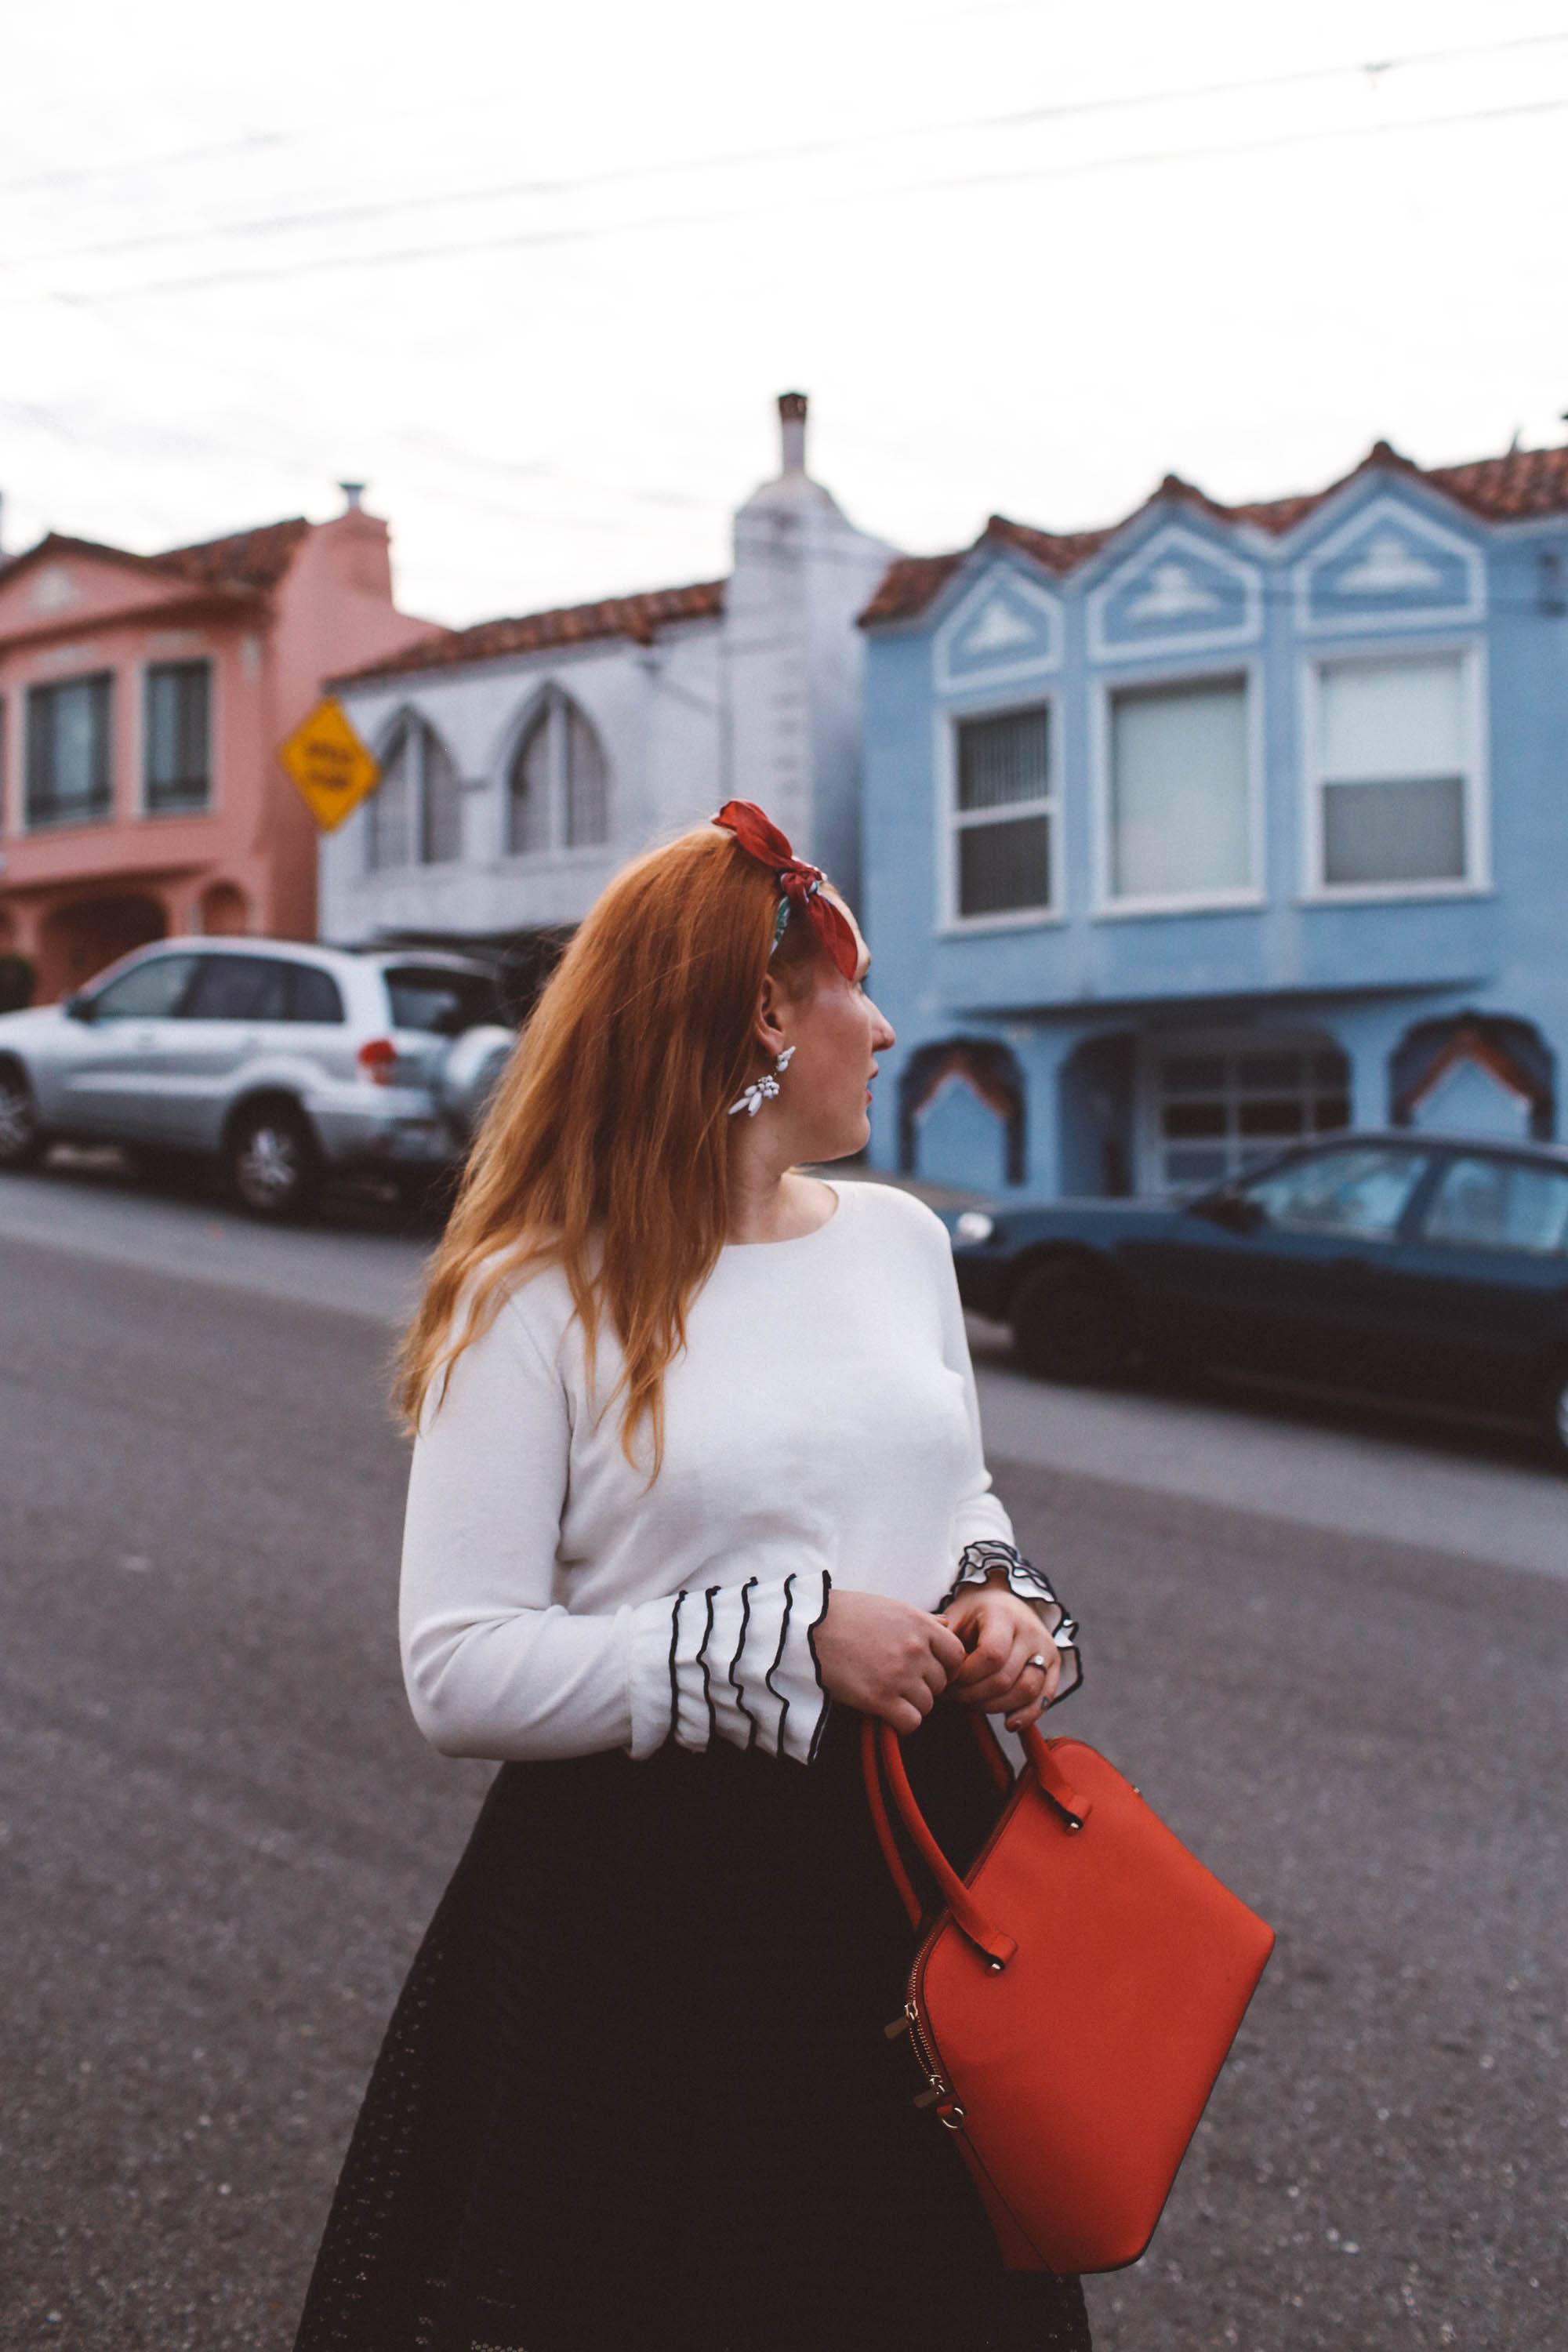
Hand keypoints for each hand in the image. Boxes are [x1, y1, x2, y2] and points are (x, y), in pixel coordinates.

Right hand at [812, 1590, 968, 1735]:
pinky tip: (887, 1714)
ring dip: (912, 1705)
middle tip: (903, 1684)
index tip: (932, 1671)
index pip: (956, 1654)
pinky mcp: (880, 1698)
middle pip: (941, 1682)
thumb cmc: (845, 1614)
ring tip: (891, 1696)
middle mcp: (915, 1649)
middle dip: (926, 1686)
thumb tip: (946, 1623)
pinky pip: (910, 1722)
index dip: (948, 1667)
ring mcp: (899, 1674)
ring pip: (927, 1705)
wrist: (807, 1629)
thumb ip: (921, 1619)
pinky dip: (902, 1723)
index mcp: (919, 1624)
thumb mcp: (888, 1607)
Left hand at [937, 1580, 1062, 1733]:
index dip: (967, 1675)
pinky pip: (1044, 1698)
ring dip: (994, 1707)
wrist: (1007, 1602)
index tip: (948, 1679)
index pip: (991, 1655)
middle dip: (973, 1695)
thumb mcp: (956, 1615)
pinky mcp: (1054, 1666)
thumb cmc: (976, 1613)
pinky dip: (1027, 1715)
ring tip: (971, 1704)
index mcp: (1004, 1615)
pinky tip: (1009, 1724)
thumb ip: (943, 1639)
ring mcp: (1046, 1649)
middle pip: (1004, 1678)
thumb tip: (924, 1664)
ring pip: (1025, 1691)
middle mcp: (1030, 1631)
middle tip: (952, 1697)